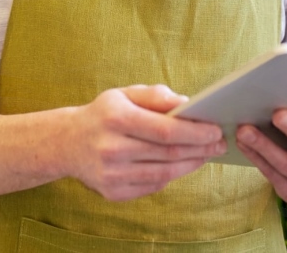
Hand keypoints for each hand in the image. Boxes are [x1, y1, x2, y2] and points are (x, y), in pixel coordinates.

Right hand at [63, 84, 226, 200]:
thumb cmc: (104, 114)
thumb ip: (156, 95)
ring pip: (164, 173)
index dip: (195, 132)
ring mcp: (112, 174)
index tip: (215, 129)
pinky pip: (152, 186)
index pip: (165, 130)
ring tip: (206, 154)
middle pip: (168, 153)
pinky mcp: (113, 193)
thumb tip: (187, 104)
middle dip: (200, 148)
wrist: (68, 143)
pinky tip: (183, 164)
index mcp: (116, 118)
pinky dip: (172, 175)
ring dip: (191, 164)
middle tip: (218, 143)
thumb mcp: (125, 93)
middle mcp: (112, 148)